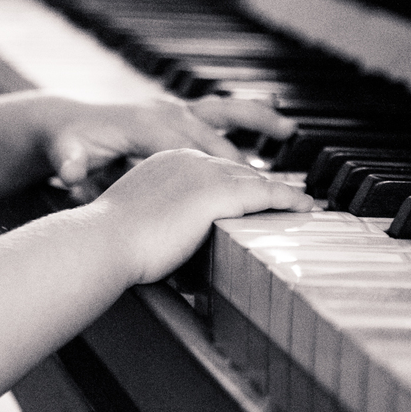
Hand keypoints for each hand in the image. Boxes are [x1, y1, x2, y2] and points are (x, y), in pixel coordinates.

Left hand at [46, 95, 295, 189]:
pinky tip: (274, 125)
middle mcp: (163, 111)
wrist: (66, 124)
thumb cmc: (69, 143)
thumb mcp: (65, 154)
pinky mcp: (176, 113)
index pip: (188, 149)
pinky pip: (217, 113)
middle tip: (273, 185)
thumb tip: (70, 172)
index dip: (215, 170)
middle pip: (210, 136)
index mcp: (143, 123)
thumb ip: (70, 164)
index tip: (242, 189)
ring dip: (254, 120)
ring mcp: (171, 109)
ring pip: (221, 113)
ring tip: (288, 129)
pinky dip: (246, 118)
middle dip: (239, 160)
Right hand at [89, 147, 313, 284]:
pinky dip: (290, 199)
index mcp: (164, 160)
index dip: (235, 180)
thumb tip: (176, 253)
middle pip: (236, 169)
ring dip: (282, 191)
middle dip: (261, 182)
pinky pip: (267, 193)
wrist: (104, 240)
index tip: (252, 193)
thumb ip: (163, 223)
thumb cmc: (112, 241)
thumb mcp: (141, 220)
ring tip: (303, 203)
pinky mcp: (219, 192)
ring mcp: (204, 173)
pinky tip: (306, 207)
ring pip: (254, 179)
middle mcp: (185, 158)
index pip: (211, 167)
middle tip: (286, 197)